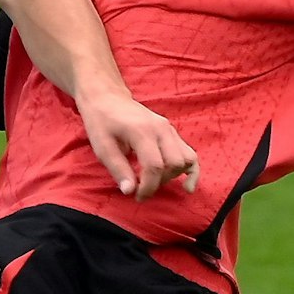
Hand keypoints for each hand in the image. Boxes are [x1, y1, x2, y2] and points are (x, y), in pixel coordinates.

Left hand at [77, 89, 200, 200]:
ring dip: (172, 176)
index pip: (155, 166)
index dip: (148, 187)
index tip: (137, 196)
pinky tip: (187, 185)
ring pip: (185, 159)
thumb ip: (118, 169)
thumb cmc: (102, 122)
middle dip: (160, 183)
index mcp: (142, 131)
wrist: (107, 97)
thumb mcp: (102, 147)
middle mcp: (161, 129)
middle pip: (173, 164)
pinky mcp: (171, 131)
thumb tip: (130, 191)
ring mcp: (169, 129)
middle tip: (142, 189)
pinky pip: (189, 153)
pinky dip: (191, 170)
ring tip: (154, 181)